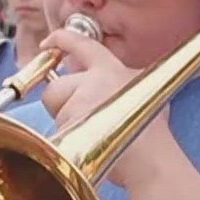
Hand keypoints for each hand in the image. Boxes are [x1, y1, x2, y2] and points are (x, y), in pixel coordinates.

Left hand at [39, 27, 169, 188]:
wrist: (152, 158)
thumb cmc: (152, 131)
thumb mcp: (145, 89)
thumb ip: (120, 77)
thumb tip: (97, 75)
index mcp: (111, 69)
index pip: (80, 45)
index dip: (60, 40)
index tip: (47, 43)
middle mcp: (94, 80)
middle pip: (55, 87)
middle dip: (60, 104)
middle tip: (80, 119)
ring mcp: (81, 101)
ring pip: (55, 111)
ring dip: (67, 123)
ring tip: (94, 135)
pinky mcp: (72, 122)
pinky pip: (58, 130)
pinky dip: (69, 139)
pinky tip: (91, 145)